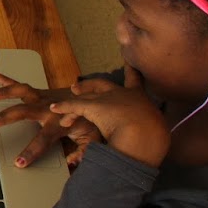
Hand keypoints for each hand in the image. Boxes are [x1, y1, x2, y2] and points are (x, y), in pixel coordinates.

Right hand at [0, 70, 104, 168]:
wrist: (97, 97)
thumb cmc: (91, 119)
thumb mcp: (92, 138)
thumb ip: (83, 151)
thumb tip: (72, 162)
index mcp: (58, 123)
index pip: (43, 140)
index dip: (31, 152)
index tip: (19, 162)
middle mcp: (47, 108)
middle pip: (23, 112)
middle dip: (5, 117)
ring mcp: (43, 98)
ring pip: (22, 92)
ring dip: (6, 93)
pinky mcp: (40, 92)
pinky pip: (21, 84)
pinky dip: (7, 79)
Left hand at [48, 65, 170, 166]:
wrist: (145, 135)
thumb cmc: (152, 137)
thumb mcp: (153, 132)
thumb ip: (145, 132)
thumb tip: (148, 144)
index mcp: (140, 99)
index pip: (135, 81)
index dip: (131, 71)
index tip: (128, 63)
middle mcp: (122, 94)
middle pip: (103, 84)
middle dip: (89, 85)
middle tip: (77, 87)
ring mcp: (106, 98)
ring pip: (86, 98)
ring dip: (73, 102)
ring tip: (62, 104)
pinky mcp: (93, 106)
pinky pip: (74, 106)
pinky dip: (64, 108)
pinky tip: (54, 108)